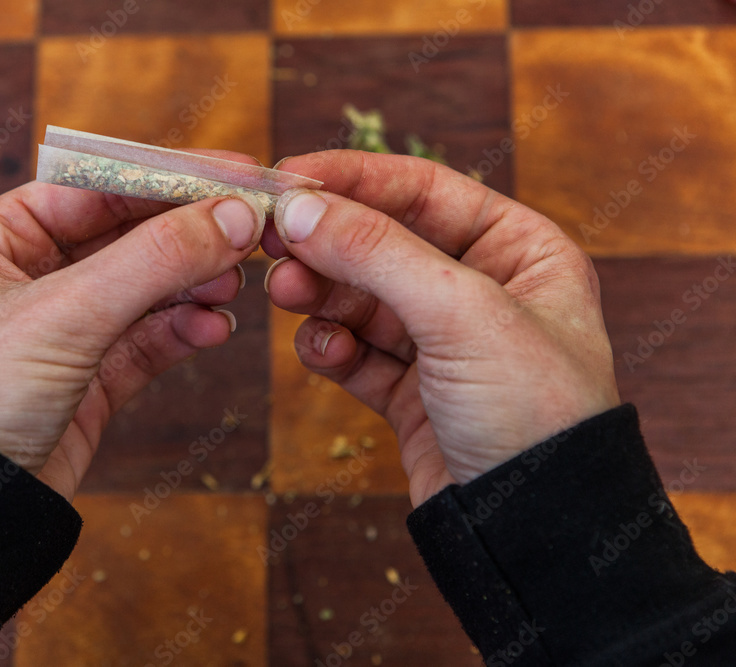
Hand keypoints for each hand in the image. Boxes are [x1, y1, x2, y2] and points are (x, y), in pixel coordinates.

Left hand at [0, 163, 264, 501]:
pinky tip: (214, 327)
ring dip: (193, 282)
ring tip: (232, 285)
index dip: (167, 176)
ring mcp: (63, 330)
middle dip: (189, 233)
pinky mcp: (90, 380)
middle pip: (128, 235)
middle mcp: (29, 278)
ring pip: (146, 288)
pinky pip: (150, 340)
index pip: (95, 185)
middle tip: (252, 229)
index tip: (234, 173)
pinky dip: (184, 330)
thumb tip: (232, 215)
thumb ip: (153, 259)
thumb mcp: (65, 313)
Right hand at [265, 151, 620, 506]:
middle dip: (327, 243)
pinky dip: (332, 347)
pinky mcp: (413, 394)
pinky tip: (322, 351)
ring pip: (362, 299)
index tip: (287, 175)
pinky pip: (357, 352)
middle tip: (272, 243)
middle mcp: (484, 291)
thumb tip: (298, 207)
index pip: (423, 190)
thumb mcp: (461, 313)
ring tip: (285, 295)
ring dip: (320, 294)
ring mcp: (445, 344)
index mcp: (521, 251)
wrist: (535, 531)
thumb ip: (376, 251)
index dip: (352, 178)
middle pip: (383, 243)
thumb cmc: (536, 413)